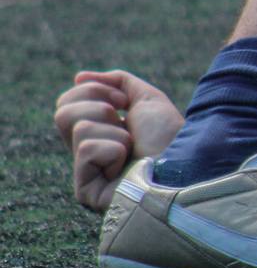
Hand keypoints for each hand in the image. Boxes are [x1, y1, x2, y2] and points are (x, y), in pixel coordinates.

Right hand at [53, 70, 184, 212]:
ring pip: (80, 128)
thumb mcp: (144, 97)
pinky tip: (126, 164)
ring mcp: (83, 173)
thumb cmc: (167, 133)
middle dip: (102, 110)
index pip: (66, 102)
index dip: (95, 91)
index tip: (123, 101)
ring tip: (132, 148)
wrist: (183, 159)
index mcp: (94, 131)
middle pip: (63, 113)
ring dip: (116, 132)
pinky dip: (114, 150)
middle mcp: (84, 151)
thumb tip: (79, 76)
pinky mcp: (84, 190)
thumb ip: (116, 81)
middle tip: (126, 125)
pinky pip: (87, 150)